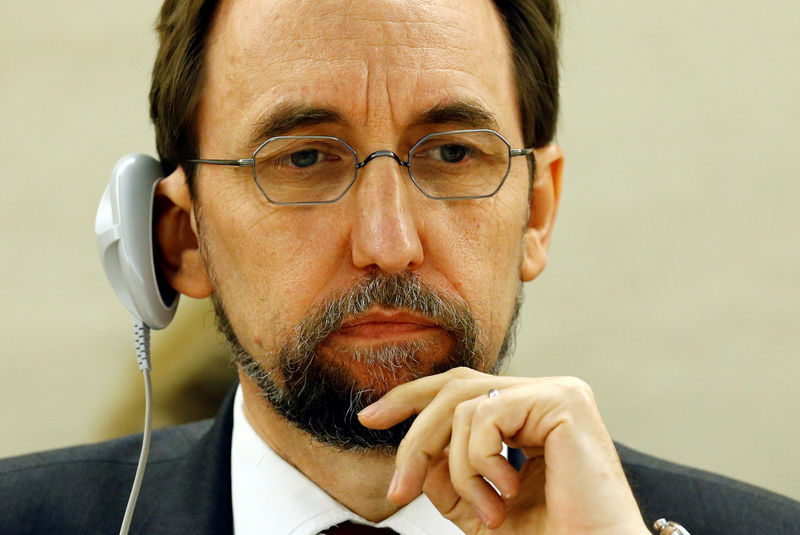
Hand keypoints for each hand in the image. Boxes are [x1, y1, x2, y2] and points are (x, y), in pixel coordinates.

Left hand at [358, 367, 648, 533]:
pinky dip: (479, 460)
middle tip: (399, 490)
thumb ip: (450, 476)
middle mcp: (545, 395)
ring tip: (486, 511)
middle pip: (455, 388)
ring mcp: (557, 393)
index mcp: (530, 414)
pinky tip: (507, 492)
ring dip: (458, 468)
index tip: (368, 419)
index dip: (410, 399)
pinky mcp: (564, 401)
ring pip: (464, 404)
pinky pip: (486, 415)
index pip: (461, 389)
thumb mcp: (481, 507)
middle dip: (415, 436)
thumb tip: (417, 454)